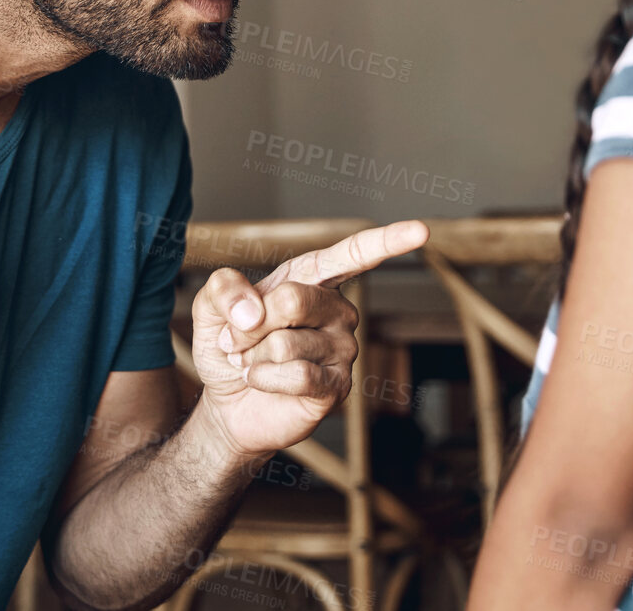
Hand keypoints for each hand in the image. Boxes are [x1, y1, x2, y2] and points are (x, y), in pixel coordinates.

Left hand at [188, 220, 428, 459]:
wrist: (229, 402)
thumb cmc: (230, 347)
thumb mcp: (211, 308)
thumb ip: (223, 289)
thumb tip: (253, 309)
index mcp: (313, 280)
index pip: (353, 255)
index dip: (387, 241)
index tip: (421, 230)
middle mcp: (337, 310)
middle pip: (293, 300)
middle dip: (250, 325)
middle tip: (239, 340)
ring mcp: (342, 349)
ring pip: (286, 343)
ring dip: (252, 356)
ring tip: (252, 363)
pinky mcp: (336, 386)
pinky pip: (296, 375)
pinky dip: (263, 378)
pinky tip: (261, 381)